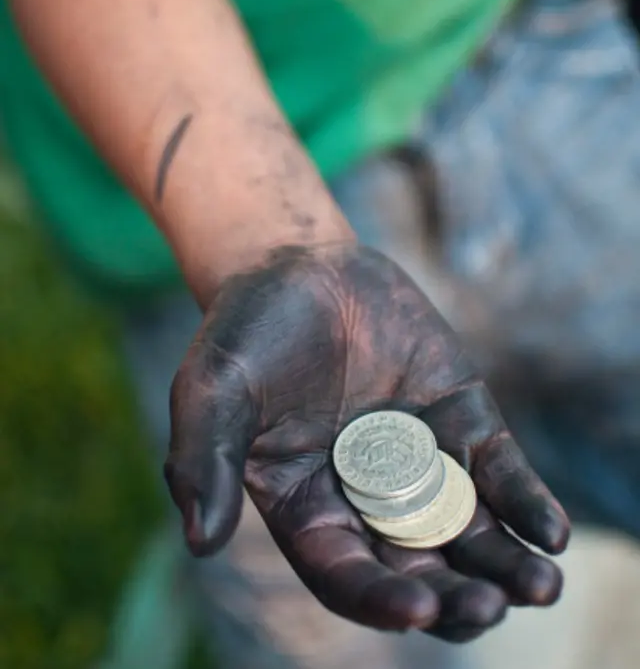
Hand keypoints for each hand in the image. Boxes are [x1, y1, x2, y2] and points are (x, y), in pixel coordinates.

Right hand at [165, 244, 569, 641]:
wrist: (300, 266)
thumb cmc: (246, 332)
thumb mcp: (212, 391)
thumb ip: (204, 460)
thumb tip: (201, 542)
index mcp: (307, 507)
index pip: (346, 574)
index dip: (379, 599)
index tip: (418, 607)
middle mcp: (367, 496)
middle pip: (417, 568)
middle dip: (457, 596)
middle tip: (492, 606)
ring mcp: (419, 458)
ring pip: (467, 531)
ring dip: (506, 564)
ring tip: (545, 586)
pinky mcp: (459, 417)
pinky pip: (497, 470)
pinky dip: (524, 500)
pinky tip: (550, 529)